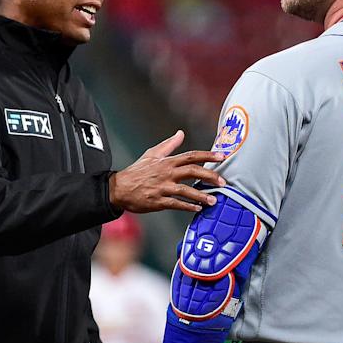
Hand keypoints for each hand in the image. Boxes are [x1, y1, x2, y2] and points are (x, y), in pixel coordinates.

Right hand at [109, 131, 226, 213]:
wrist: (119, 188)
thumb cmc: (137, 171)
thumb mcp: (152, 154)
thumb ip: (169, 144)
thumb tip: (181, 133)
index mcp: (167, 161)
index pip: (191, 156)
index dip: (207, 156)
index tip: (222, 156)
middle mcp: (167, 173)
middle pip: (192, 171)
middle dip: (209, 176)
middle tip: (223, 182)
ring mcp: (162, 188)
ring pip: (185, 190)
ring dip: (201, 196)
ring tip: (214, 201)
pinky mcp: (158, 201)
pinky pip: (175, 204)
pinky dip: (187, 207)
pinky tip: (197, 209)